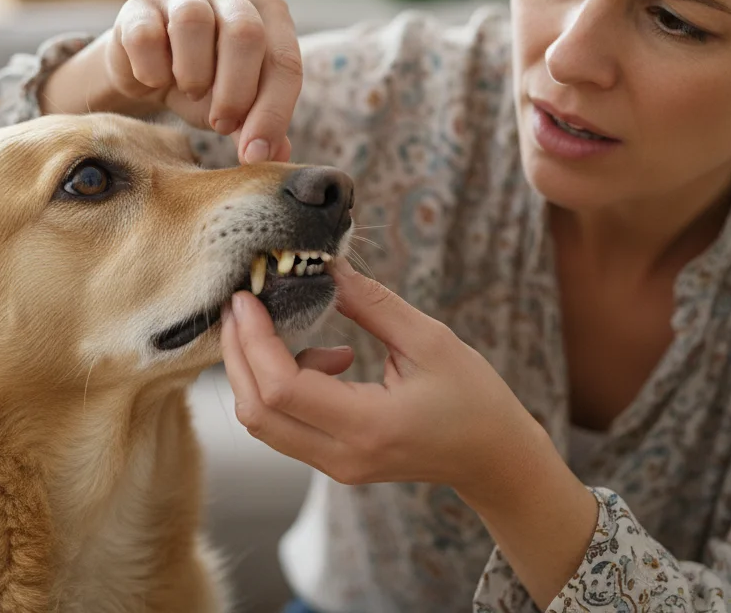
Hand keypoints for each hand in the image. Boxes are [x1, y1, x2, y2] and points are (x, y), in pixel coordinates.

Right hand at [39, 0, 300, 163]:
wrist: (149, 71)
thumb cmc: (207, 85)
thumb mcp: (239, 109)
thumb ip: (260, 126)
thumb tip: (278, 156)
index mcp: (269, 14)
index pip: (285, 61)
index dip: (273, 113)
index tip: (254, 153)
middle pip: (246, 34)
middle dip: (235, 91)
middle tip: (221, 123)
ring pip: (194, 22)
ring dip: (193, 73)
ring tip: (190, 92)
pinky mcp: (141, 5)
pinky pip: (146, 34)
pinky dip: (151, 69)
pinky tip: (154, 80)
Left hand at [220, 259, 546, 498]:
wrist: (493, 458)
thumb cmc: (473, 398)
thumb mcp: (429, 339)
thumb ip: (372, 303)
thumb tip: (325, 265)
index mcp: (368, 426)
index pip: (281, 389)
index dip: (253, 340)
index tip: (246, 297)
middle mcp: (342, 456)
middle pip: (256, 413)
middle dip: (237, 354)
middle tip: (240, 304)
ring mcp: (335, 466)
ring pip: (263, 423)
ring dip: (255, 369)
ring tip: (281, 325)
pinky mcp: (334, 462)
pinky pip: (284, 426)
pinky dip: (281, 386)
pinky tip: (326, 358)